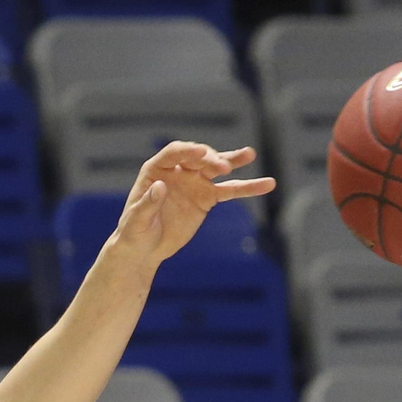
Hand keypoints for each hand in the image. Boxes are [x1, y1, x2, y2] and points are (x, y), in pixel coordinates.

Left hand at [109, 142, 276, 264]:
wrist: (145, 249)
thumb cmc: (134, 232)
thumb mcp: (136, 220)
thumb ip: (147, 203)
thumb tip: (160, 187)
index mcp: (156, 170)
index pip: (174, 153)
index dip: (187, 152)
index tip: (201, 154)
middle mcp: (178, 171)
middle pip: (198, 158)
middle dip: (211, 160)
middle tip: (223, 167)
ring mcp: (194, 183)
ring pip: (216, 169)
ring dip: (233, 161)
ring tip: (250, 154)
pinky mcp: (207, 198)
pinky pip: (229, 190)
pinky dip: (247, 188)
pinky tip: (267, 184)